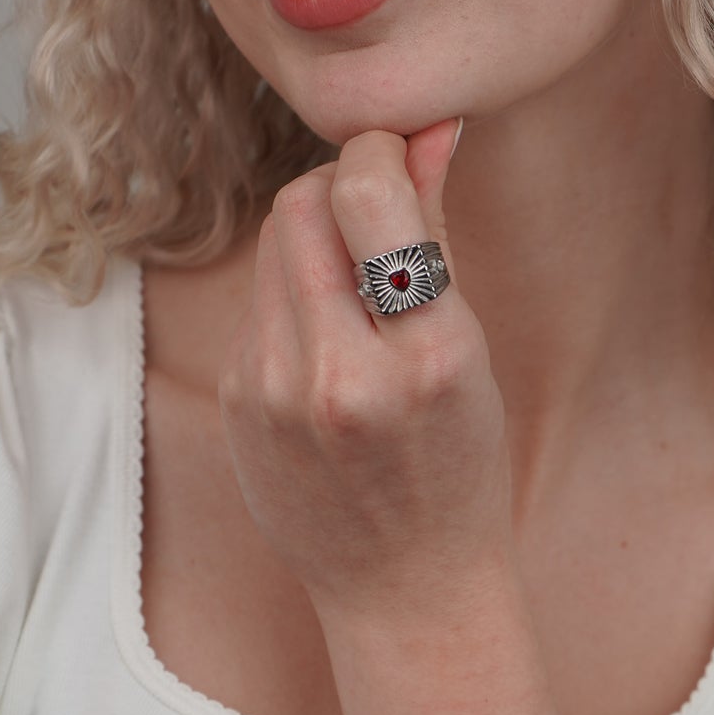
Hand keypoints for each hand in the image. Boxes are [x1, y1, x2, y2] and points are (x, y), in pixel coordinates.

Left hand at [216, 120, 515, 627]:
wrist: (403, 587)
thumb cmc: (459, 463)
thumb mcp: (471, 349)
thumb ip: (437, 231)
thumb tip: (429, 128)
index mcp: (427, 359)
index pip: (367, 196)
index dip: (378, 155)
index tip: (398, 157)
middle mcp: (343, 376)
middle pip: (300, 204)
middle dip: (339, 184)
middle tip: (376, 205)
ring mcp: (278, 394)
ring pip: (270, 244)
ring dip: (312, 232)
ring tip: (355, 272)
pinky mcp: (241, 403)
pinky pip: (258, 301)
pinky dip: (293, 293)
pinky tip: (329, 338)